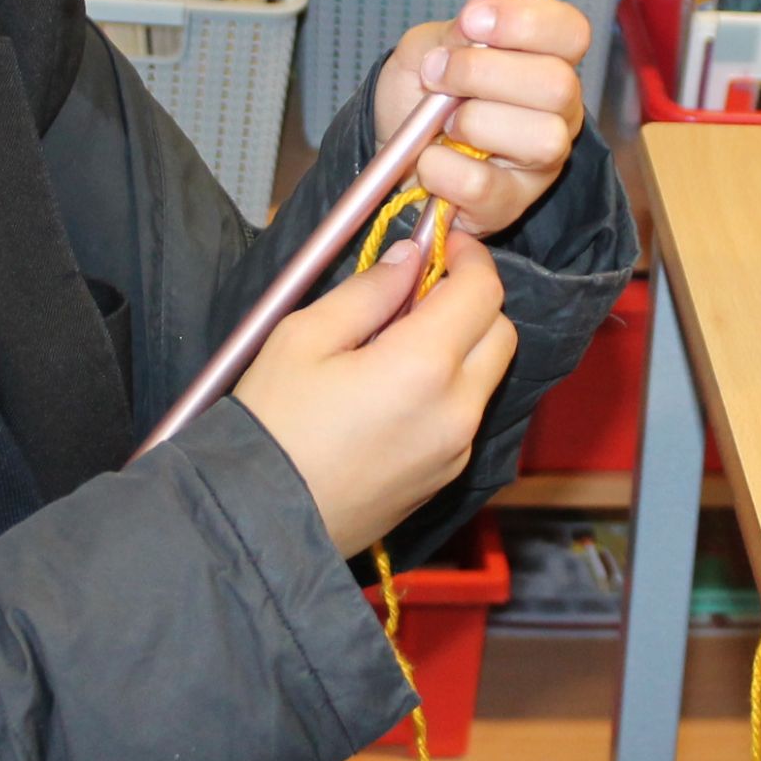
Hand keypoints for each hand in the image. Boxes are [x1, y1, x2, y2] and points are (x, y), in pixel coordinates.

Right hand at [235, 231, 516, 555]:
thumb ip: (368, 291)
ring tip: (399, 341)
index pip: (482, 292)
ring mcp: (456, 449)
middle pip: (501, 332)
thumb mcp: (303, 337)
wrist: (259, 519)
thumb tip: (409, 259)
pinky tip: (397, 388)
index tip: (444, 241)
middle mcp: (456, 410)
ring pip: (488, 375)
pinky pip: (466, 415)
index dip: (470, 256)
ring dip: (463, 345)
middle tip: (420, 290)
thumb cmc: (271, 425)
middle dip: (472, 301)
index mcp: (423, 366)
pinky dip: (451, 387)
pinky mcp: (445, 476)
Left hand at [372, 0, 590, 239]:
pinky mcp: (511, 204)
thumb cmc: (419, 94)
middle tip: (438, 74)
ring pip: (542, 139)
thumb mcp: (425, 49)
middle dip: (486, 73)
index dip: (528, 22)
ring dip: (475, 123)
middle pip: (559, 85)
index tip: (473, 21)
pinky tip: (431, 161)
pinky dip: (446, 169)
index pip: (571, 31)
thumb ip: (457, 29)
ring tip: (441, 124)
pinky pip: (489, 188)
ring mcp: (541, 162)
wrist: (388, 149)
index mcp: (546, 60)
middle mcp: (557, 110)